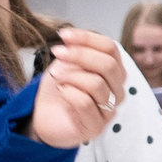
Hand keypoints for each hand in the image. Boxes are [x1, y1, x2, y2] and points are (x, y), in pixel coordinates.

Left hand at [28, 28, 125, 147]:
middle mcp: (117, 90)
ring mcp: (109, 110)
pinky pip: (85, 103)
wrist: (44, 116)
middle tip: (57, 52)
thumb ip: (75, 51)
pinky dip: (69, 92)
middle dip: (80, 55)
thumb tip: (72, 38)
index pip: (111, 48)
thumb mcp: (66, 63)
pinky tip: (61, 90)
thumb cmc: (60, 87)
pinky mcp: (95, 127)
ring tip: (56, 76)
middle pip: (108, 65)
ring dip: (71, 75)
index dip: (87, 38)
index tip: (63, 35)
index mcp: (114, 71)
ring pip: (97, 84)